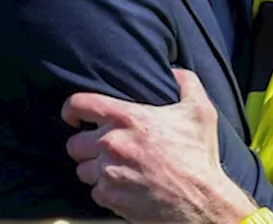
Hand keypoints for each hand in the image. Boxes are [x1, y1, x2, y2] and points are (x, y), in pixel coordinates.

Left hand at [62, 69, 256, 222]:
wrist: (200, 201)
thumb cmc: (199, 155)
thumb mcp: (200, 110)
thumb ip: (185, 82)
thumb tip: (172, 70)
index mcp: (126, 118)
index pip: (78, 104)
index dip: (71, 109)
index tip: (74, 117)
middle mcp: (111, 143)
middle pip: (74, 144)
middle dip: (87, 146)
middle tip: (104, 149)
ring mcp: (108, 172)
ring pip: (82, 170)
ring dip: (95, 170)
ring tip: (116, 169)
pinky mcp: (110, 197)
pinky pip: (95, 192)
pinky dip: (106, 191)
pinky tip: (125, 186)